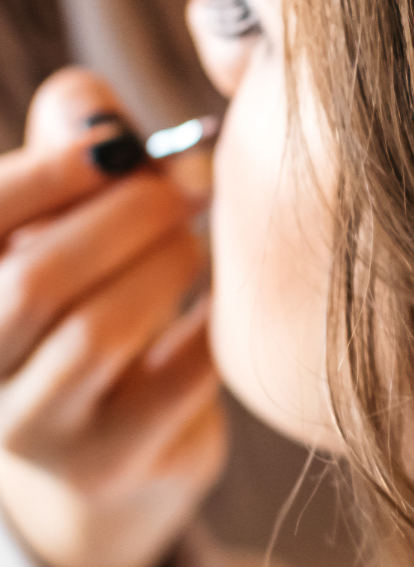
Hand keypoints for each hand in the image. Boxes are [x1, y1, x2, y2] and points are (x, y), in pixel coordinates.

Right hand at [0, 69, 226, 566]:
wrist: (114, 451)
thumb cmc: (90, 303)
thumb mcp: (66, 223)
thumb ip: (71, 152)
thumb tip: (91, 104)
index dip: (48, 170)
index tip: (124, 144)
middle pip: (35, 276)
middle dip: (128, 215)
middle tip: (192, 184)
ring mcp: (32, 427)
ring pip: (97, 331)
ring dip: (167, 266)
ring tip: (196, 246)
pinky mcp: (108, 462)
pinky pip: (176, 378)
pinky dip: (211, 324)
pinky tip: (227, 302)